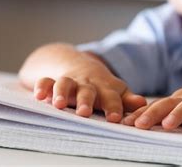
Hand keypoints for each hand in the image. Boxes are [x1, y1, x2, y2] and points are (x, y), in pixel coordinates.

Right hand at [24, 44, 146, 122]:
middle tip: (84, 112)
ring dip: (61, 93)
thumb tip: (142, 103)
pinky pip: (45, 81)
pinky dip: (41, 87)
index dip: (113, 107)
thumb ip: (127, 100)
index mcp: (104, 89)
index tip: (114, 118)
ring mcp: (69, 81)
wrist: (76, 63)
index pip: (111, 98)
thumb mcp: (115, 90)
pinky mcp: (52, 81)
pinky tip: (38, 95)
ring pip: (65, 84)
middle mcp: (86, 85)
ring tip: (58, 104)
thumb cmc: (100, 85)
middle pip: (87, 91)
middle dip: (85, 101)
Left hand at [123, 75, 181, 133]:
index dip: (140, 115)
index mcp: (179, 99)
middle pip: (169, 103)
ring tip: (167, 125)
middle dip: (152, 114)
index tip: (124, 124)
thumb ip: (168, 114)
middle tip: (137, 125)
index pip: (156, 106)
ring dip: (179, 114)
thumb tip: (141, 124)